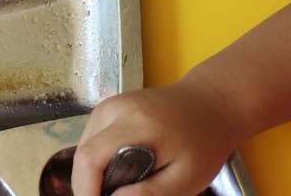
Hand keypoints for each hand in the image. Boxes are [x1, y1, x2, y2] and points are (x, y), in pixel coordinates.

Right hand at [70, 82, 235, 195]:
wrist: (208, 104)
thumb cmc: (202, 143)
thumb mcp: (187, 179)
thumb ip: (151, 194)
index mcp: (135, 124)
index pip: (90, 158)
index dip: (86, 191)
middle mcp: (114, 108)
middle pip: (82, 155)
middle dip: (87, 187)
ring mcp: (109, 104)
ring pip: (83, 148)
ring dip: (91, 176)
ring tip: (116, 191)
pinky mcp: (108, 107)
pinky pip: (91, 140)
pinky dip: (97, 162)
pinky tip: (117, 173)